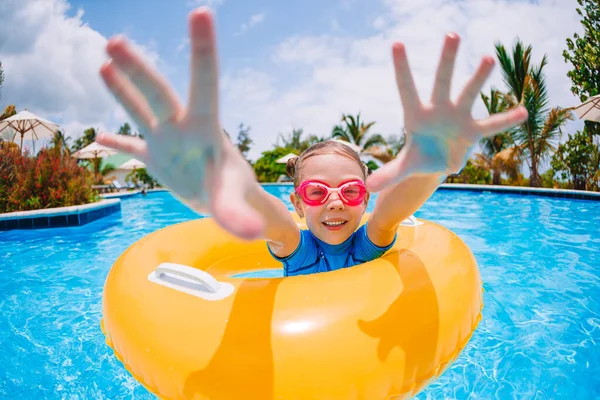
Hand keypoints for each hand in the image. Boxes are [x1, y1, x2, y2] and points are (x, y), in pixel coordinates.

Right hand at [96, 8, 263, 238]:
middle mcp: (182, 128)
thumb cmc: (236, 191)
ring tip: (105, 61)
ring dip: (122, 90)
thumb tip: (254, 233)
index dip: (202, 51)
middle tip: (115, 42)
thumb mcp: (234, 202)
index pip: (205, 84)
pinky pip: (131, 146)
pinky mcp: (156, 158)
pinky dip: (115, 142)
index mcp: (205, 129)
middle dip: (139, 72)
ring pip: (141, 110)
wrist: (227, 200)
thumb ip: (238, 215)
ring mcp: (166, 141)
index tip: (201, 13)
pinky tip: (98, 136)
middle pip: (159, 95)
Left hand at [366, 33, 527, 191]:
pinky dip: (505, 120)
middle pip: (441, 82)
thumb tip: (369, 186)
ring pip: (468, 94)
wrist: (437, 163)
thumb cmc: (418, 156)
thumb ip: (389, 173)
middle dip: (446, 61)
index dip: (401, 68)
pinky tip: (522, 112)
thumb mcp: (403, 166)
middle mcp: (438, 109)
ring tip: (487, 58)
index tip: (396, 44)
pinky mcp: (473, 130)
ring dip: (478, 78)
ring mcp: (457, 117)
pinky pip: (491, 125)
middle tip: (452, 34)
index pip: (406, 88)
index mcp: (416, 114)